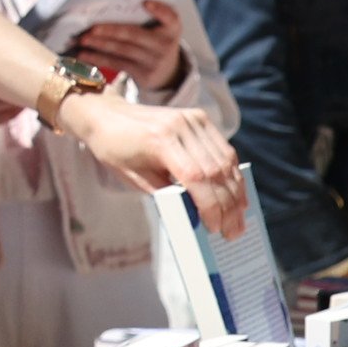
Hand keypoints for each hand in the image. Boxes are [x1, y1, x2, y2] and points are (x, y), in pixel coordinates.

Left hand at [66, 89, 251, 235]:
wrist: (108, 115)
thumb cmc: (116, 150)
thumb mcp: (134, 178)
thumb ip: (165, 194)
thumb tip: (197, 217)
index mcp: (160, 140)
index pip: (196, 176)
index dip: (210, 205)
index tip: (215, 228)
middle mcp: (181, 126)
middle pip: (215, 170)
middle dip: (227, 205)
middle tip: (233, 232)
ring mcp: (193, 120)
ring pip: (225, 161)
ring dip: (236, 192)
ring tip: (239, 218)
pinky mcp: (200, 118)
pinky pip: (224, 150)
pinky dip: (232, 174)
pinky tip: (236, 195)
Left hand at [72, 0, 193, 94]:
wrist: (168, 73)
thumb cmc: (159, 41)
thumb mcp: (164, 27)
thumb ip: (152, 14)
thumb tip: (117, 3)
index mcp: (172, 28)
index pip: (170, 17)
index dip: (159, 10)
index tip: (145, 2)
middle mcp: (165, 45)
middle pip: (134, 35)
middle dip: (111, 31)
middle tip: (92, 27)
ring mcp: (153, 62)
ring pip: (122, 50)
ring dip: (100, 44)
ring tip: (83, 39)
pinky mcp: (142, 74)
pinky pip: (117, 63)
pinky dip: (99, 58)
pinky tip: (85, 54)